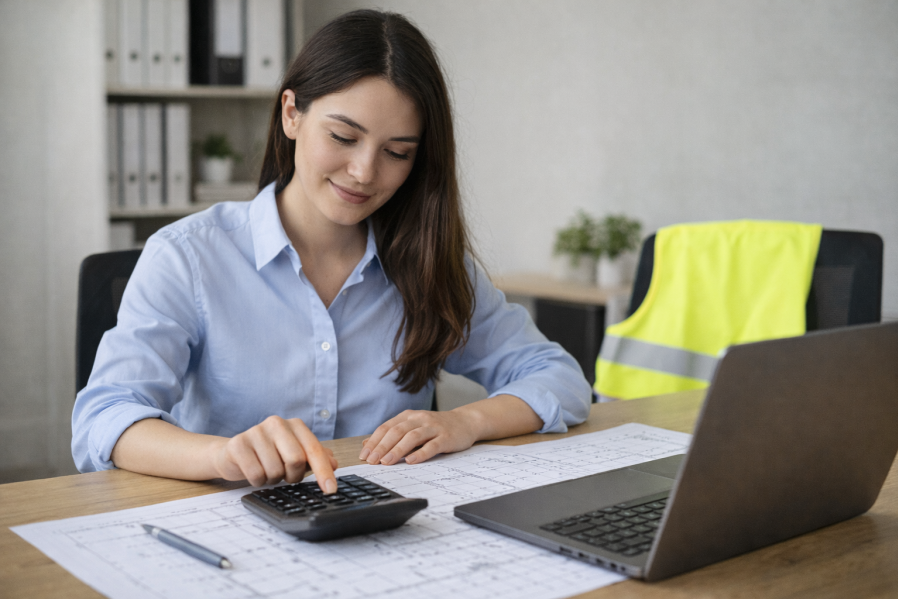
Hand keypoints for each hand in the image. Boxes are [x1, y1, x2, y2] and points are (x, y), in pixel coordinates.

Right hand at [210, 415, 337, 491]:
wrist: (232, 454)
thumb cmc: (268, 454)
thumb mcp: (295, 455)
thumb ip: (316, 457)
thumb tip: (334, 463)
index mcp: (295, 425)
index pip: (314, 449)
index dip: (323, 471)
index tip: (330, 490)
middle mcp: (276, 423)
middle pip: (296, 460)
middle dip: (293, 476)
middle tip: (286, 476)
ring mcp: (256, 431)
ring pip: (275, 470)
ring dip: (273, 479)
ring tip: (267, 471)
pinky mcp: (238, 444)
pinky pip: (256, 474)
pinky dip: (258, 481)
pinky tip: (254, 472)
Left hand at [358, 409, 480, 465]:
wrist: (465, 422)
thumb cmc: (436, 428)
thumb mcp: (413, 427)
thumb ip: (391, 434)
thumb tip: (366, 444)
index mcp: (408, 416)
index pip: (387, 427)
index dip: (374, 441)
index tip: (364, 456)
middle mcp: (419, 419)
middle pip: (397, 431)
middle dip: (382, 446)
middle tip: (372, 461)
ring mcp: (433, 427)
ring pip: (412, 437)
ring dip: (398, 450)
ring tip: (387, 462)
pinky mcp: (446, 437)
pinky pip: (432, 445)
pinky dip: (420, 453)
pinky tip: (411, 461)